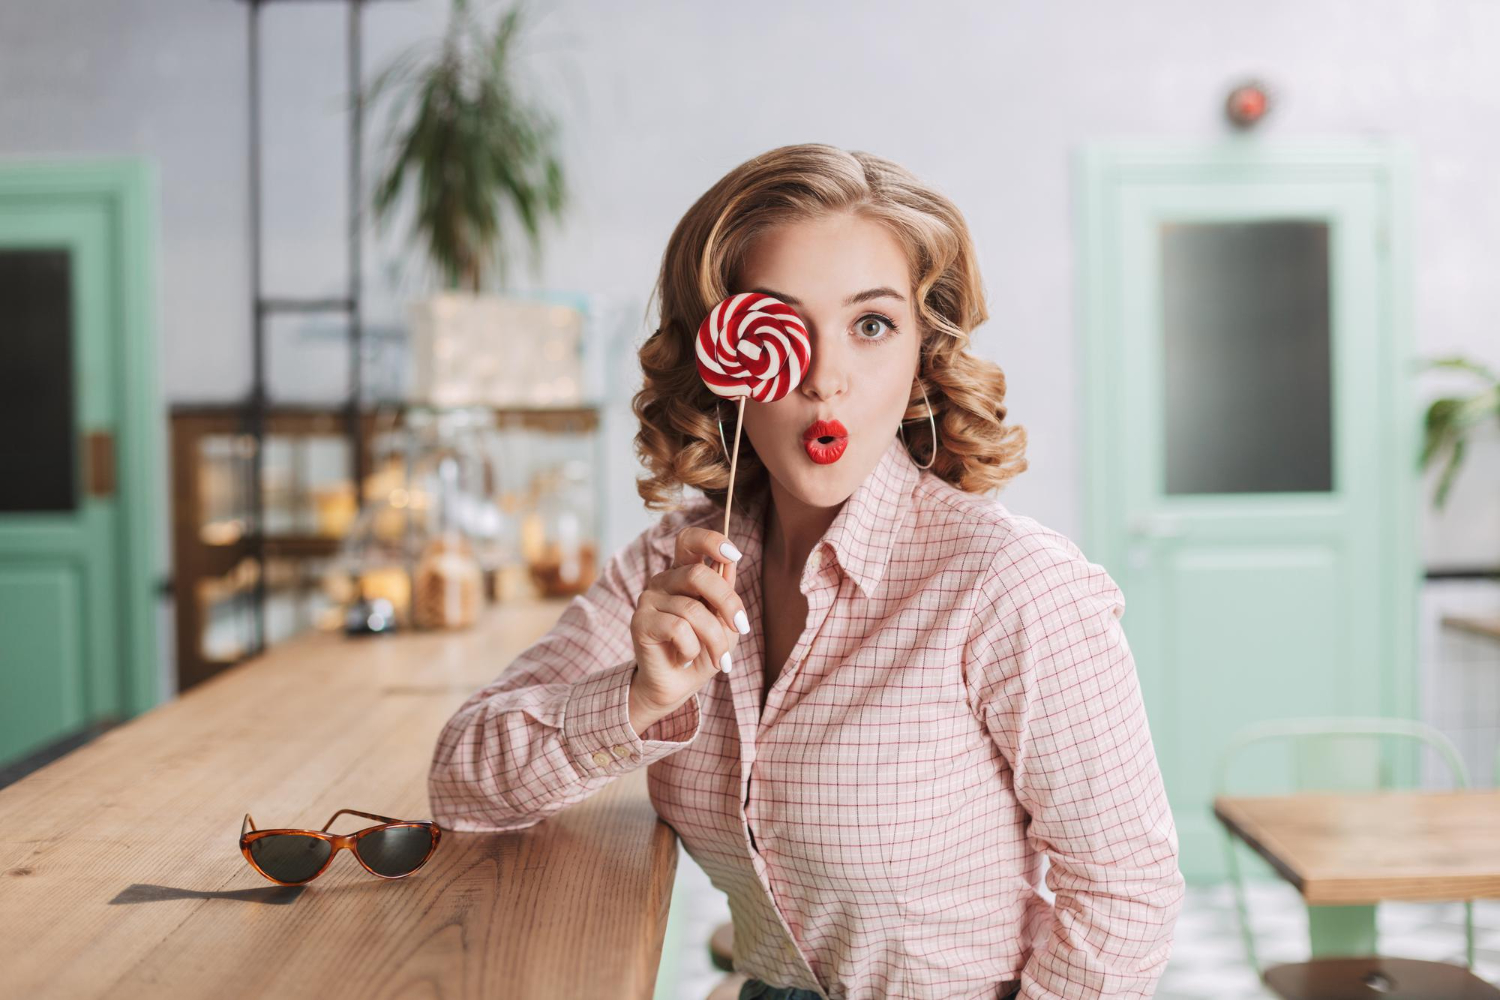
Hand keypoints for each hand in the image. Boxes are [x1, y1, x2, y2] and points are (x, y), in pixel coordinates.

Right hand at [627, 526, 748, 732]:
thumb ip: (725, 593)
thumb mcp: (723, 623)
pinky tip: (685, 659)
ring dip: (714, 639)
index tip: (734, 555)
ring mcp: (648, 599)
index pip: (689, 540)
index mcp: (684, 574)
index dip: (711, 541)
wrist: (676, 687)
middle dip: (727, 603)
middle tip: (741, 627)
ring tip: (718, 659)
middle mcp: (664, 581)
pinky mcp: (640, 621)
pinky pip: (677, 628)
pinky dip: (691, 648)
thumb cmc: (701, 652)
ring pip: (692, 610)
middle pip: (699, 575)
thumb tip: (729, 564)